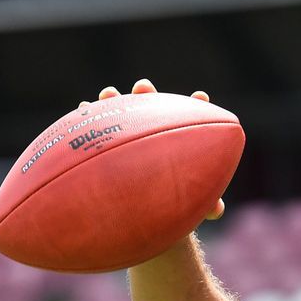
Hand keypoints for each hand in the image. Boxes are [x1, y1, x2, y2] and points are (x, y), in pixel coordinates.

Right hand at [84, 78, 224, 219]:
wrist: (136, 213)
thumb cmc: (168, 204)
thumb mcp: (186, 204)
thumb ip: (204, 205)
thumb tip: (217, 211)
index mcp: (174, 142)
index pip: (185, 118)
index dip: (194, 106)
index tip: (201, 97)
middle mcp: (148, 133)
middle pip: (147, 107)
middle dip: (145, 95)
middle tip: (143, 87)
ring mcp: (122, 135)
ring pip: (116, 113)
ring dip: (112, 101)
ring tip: (108, 93)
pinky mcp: (98, 144)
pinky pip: (90, 128)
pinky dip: (87, 117)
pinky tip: (83, 108)